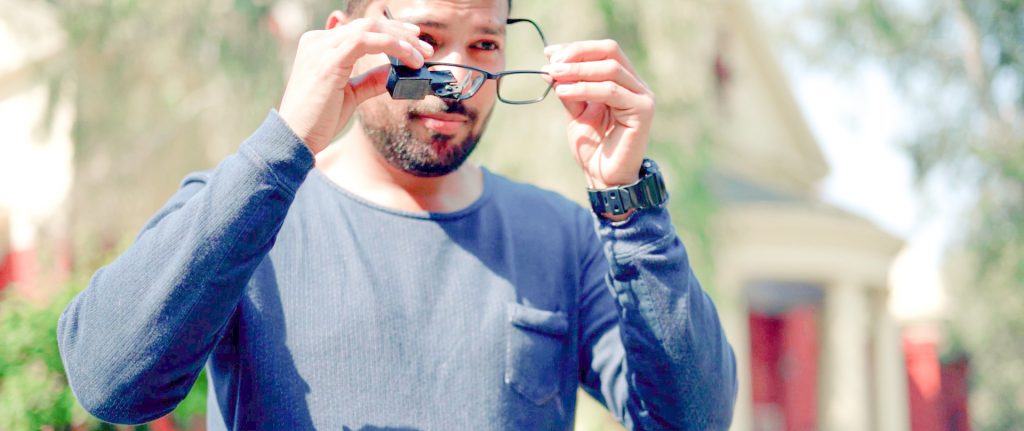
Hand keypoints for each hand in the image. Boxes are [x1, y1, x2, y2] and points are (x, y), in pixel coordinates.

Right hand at [277, 17, 433, 154]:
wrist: (296, 138)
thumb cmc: (318, 120)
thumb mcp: (351, 95)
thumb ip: (370, 80)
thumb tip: (393, 72)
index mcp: (320, 45)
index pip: (361, 28)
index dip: (392, 31)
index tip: (415, 43)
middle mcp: (318, 41)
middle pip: (368, 24)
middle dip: (401, 34)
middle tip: (425, 50)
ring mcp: (321, 48)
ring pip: (370, 29)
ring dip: (401, 41)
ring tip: (420, 57)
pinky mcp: (328, 61)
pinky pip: (365, 42)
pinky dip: (391, 46)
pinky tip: (407, 59)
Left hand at [542, 40, 654, 188]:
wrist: (604, 177)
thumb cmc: (592, 146)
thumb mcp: (575, 111)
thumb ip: (568, 88)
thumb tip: (550, 67)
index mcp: (623, 81)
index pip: (604, 51)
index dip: (576, 48)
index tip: (549, 53)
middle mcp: (636, 85)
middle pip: (610, 51)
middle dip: (578, 54)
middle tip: (551, 64)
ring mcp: (642, 97)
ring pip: (610, 69)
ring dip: (577, 70)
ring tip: (553, 76)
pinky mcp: (643, 111)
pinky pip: (611, 91)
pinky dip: (584, 88)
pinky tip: (563, 92)